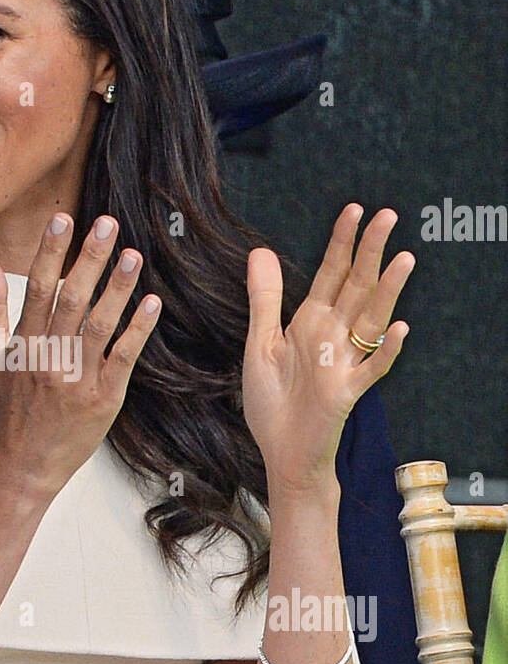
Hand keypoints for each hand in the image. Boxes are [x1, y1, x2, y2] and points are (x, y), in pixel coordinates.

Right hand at [0, 214, 160, 498]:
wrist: (22, 465)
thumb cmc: (4, 408)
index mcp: (22, 344)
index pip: (38, 287)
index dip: (50, 251)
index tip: (63, 219)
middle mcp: (49, 358)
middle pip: (72, 299)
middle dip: (90, 258)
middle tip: (107, 224)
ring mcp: (77, 379)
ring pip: (100, 324)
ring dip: (118, 287)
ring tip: (133, 255)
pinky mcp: (103, 398)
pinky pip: (123, 358)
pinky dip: (138, 330)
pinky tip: (151, 303)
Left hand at [242, 205, 413, 491]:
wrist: (281, 453)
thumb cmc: (273, 403)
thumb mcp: (260, 343)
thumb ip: (264, 298)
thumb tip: (261, 251)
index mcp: (309, 322)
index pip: (330, 273)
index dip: (341, 242)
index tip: (354, 209)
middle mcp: (331, 336)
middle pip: (356, 286)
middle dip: (370, 252)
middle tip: (388, 216)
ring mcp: (343, 363)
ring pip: (370, 319)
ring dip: (387, 291)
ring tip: (403, 259)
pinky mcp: (347, 392)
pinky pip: (371, 368)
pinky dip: (385, 349)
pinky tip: (397, 328)